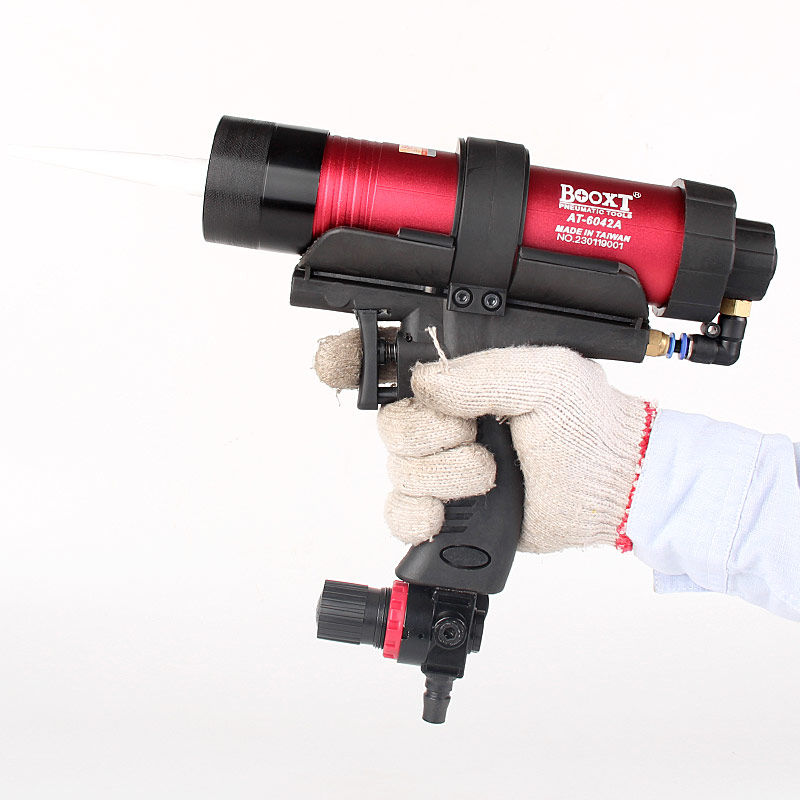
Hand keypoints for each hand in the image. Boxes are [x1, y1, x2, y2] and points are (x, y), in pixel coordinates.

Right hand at [315, 332, 654, 553]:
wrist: (612, 485)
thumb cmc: (589, 422)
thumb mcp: (547, 374)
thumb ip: (483, 372)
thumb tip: (426, 384)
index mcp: (462, 376)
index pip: (389, 361)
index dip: (352, 359)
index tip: (334, 363)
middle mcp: (445, 417)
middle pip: (389, 423)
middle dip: (432, 434)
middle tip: (477, 433)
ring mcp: (443, 464)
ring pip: (396, 469)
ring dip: (444, 476)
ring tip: (490, 473)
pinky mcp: (447, 506)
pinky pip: (400, 512)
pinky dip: (416, 516)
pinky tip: (443, 513)